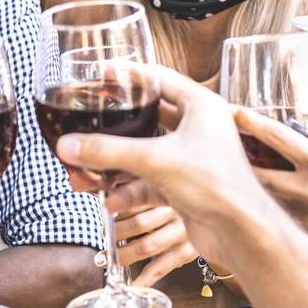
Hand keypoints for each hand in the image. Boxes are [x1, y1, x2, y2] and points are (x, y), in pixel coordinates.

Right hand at [55, 66, 272, 268]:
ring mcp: (192, 157)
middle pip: (149, 117)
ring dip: (116, 163)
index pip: (159, 78)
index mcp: (201, 106)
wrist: (241, 233)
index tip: (103, 74)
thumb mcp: (154, 159)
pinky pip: (150, 180)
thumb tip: (67, 145)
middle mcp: (199, 128)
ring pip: (145, 153)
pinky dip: (129, 188)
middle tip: (90, 119)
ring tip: (85, 171)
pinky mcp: (186, 185)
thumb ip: (108, 151)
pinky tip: (109, 200)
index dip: (129, 74)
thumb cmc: (216, 184)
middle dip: (116, 126)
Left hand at [105, 184, 197, 287]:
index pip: (139, 194)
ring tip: (104, 258)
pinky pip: (160, 268)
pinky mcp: (187, 252)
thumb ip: (130, 187)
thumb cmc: (171, 199)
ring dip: (121, 255)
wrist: (210, 212)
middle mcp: (176, 211)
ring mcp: (183, 233)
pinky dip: (143, 280)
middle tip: (102, 235)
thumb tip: (103, 198)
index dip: (120, 201)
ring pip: (146, 246)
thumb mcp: (155, 185)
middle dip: (115, 232)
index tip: (105, 207)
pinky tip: (130, 285)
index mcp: (166, 190)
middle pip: (139, 223)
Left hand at [234, 107, 307, 269]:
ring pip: (264, 195)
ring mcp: (305, 215)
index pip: (277, 138)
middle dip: (238, 157)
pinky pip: (280, 213)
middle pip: (256, 171)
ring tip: (239, 168)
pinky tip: (264, 194)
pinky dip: (270, 202)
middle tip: (225, 145)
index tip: (233, 111)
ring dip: (251, 181)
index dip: (251, 122)